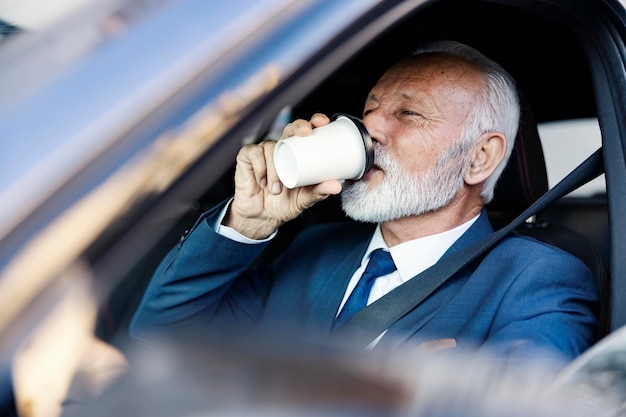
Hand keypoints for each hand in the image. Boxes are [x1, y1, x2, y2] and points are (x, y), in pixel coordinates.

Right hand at [224, 113, 342, 238]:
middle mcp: (281, 148)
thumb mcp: (305, 199)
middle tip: (305, 133)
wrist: (261, 217)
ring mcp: (263, 151)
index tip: (322, 123)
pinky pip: (254, 153)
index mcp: (297, 153)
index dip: (314, 121)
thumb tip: (337, 185)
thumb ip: (319, 192)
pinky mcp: (246, 157)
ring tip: (277, 188)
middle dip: (298, 126)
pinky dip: (260, 168)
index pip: (306, 131)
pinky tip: (262, 181)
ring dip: (275, 168)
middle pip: (289, 129)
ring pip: (271, 147)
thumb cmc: (284, 204)